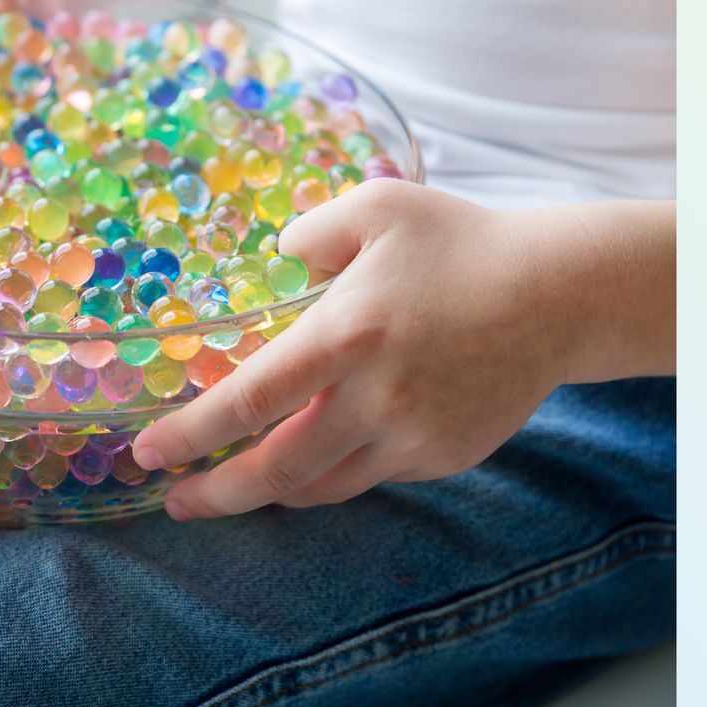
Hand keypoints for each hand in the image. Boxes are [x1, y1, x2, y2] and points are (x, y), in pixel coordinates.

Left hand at [132, 180, 600, 519]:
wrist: (559, 294)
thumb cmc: (458, 241)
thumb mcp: (376, 207)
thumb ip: (308, 232)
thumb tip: (270, 260)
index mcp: (347, 334)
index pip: (249, 400)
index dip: (191, 434)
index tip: (146, 452)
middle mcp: (376, 396)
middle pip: (276, 470)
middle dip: (215, 495)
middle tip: (173, 499)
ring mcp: (411, 435)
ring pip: (321, 487)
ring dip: (267, 494)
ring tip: (229, 488)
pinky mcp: (441, 456)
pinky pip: (369, 477)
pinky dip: (329, 474)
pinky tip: (306, 458)